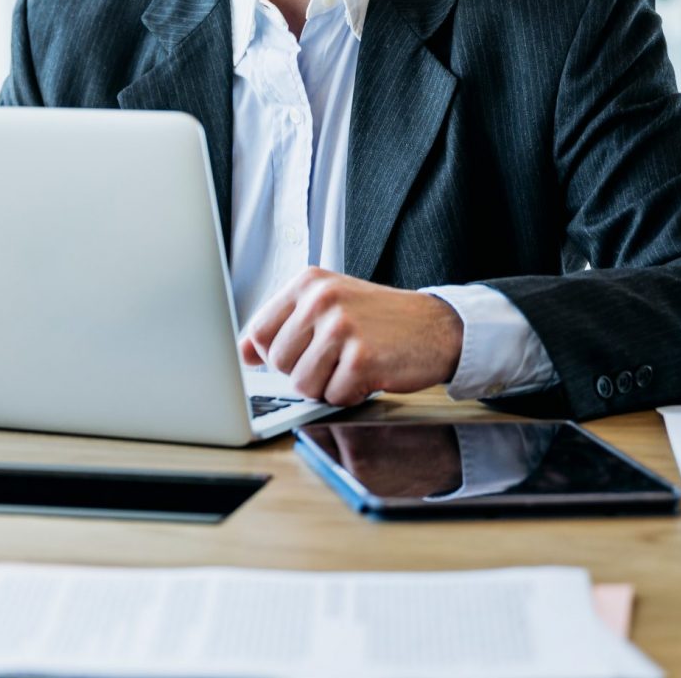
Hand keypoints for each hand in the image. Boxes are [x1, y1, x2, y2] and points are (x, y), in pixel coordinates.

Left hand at [238, 268, 463, 405]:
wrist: (437, 326)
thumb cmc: (380, 319)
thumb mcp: (329, 305)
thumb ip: (286, 324)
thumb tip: (243, 353)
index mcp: (308, 283)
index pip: (258, 331)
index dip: (269, 356)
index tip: (289, 358)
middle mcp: (321, 299)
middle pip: (277, 361)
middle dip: (302, 372)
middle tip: (332, 361)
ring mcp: (341, 327)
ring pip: (301, 383)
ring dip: (325, 386)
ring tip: (349, 367)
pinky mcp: (361, 357)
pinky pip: (333, 396)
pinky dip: (349, 395)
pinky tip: (368, 375)